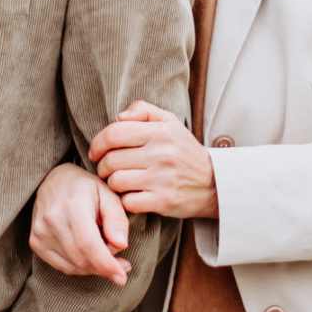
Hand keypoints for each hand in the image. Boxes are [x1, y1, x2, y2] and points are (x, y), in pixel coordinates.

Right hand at [29, 162, 132, 285]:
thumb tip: (121, 245)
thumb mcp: (108, 194)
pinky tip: (90, 258)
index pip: (89, 245)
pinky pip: (61, 266)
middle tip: (121, 265)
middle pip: (81, 259)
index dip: (106, 265)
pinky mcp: (35, 242)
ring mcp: (40, 232)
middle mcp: (52, 220)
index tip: (122, 277)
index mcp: (72, 205)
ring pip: (72, 266)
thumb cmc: (85, 187)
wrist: (54, 179)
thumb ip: (117, 219)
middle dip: (104, 268)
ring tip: (106, 258)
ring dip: (93, 268)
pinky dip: (79, 267)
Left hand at [89, 101, 218, 218]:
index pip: (114, 133)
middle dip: (102, 166)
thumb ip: (143, 110)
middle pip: (111, 160)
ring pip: (116, 181)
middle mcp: (161, 154)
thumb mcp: (170, 122)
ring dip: (112, 183)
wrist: (215, 183)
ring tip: (118, 181)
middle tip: (106, 169)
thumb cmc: (185, 150)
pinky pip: (128, 202)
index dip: (98, 143)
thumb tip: (118, 116)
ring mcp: (162, 179)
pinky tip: (131, 195)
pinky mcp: (163, 201)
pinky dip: (125, 200)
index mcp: (160, 132)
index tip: (95, 152)